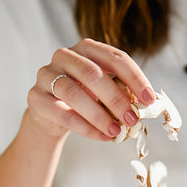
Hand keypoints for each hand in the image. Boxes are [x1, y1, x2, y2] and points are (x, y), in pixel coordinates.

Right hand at [27, 38, 155, 140]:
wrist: (51, 115)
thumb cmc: (84, 100)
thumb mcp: (105, 93)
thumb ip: (122, 92)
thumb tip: (145, 104)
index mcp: (86, 49)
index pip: (115, 57)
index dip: (135, 78)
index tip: (149, 99)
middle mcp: (64, 56)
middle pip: (92, 73)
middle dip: (116, 98)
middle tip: (133, 119)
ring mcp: (46, 75)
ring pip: (73, 93)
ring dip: (99, 115)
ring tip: (116, 132)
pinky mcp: (36, 98)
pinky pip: (62, 114)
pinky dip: (85, 128)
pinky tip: (102, 137)